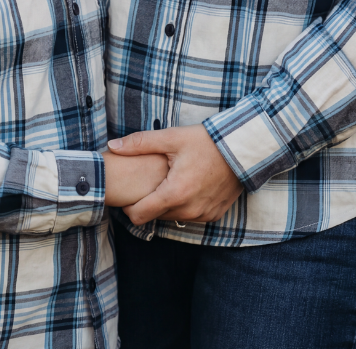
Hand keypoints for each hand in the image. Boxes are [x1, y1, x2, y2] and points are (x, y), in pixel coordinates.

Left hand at [109, 124, 242, 225]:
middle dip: (148, 202)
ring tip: (168, 182)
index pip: (139, 215)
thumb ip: (140, 143)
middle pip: (155, 216)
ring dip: (167, 204)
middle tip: (148, 182)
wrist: (242, 149)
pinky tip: (186, 186)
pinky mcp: (214, 215)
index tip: (128, 193)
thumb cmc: (206, 141)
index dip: (128, 206)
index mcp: (174, 193)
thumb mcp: (171, 138)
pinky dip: (185, 205)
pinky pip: (191, 216)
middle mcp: (188, 210)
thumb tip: (112, 146)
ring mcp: (203, 215)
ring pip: (173, 217)